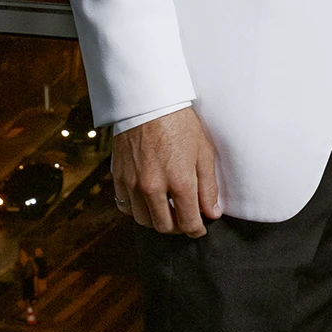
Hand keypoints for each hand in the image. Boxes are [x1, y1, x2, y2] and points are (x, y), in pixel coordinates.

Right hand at [111, 109, 221, 236]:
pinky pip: (125, 206)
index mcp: (180, 181)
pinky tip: (148, 201)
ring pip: (143, 220)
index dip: (197, 229)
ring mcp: (133, 184)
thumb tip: (212, 213)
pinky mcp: (119, 177)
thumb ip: (208, 186)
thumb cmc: (180, 124)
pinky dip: (137, 209)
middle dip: (178, 228)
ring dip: (157, 220)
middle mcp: (154, 187)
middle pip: (164, 227)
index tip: (200, 227)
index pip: (188, 222)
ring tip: (168, 210)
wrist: (149, 102)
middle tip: (185, 220)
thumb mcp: (204, 152)